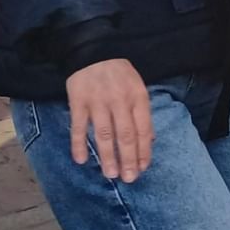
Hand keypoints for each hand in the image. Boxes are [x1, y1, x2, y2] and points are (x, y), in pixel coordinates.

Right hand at [65, 59, 153, 181]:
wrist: (93, 50)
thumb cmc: (119, 73)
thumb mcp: (138, 87)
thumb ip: (142, 113)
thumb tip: (150, 139)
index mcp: (138, 98)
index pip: (143, 130)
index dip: (144, 151)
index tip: (143, 168)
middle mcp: (120, 102)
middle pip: (126, 135)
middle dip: (129, 159)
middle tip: (129, 178)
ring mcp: (98, 102)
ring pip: (104, 134)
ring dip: (108, 156)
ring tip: (111, 175)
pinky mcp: (78, 102)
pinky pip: (78, 127)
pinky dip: (79, 144)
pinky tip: (81, 160)